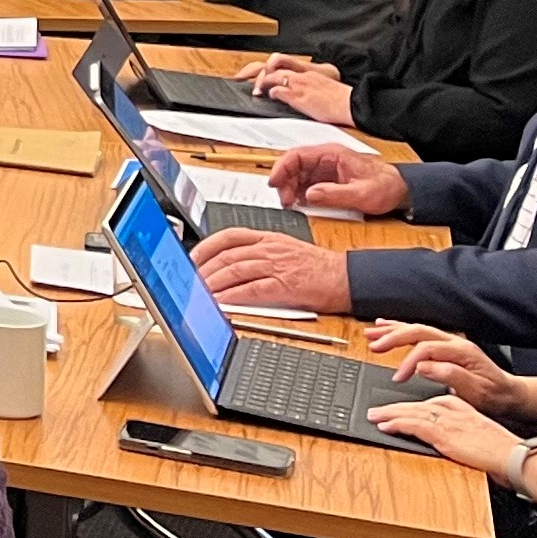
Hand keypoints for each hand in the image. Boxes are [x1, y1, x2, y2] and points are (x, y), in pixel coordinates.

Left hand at [189, 230, 353, 314]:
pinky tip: (221, 301)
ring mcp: (277, 266)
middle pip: (227, 255)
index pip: (229, 236)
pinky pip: (252, 289)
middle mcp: (270, 249)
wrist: (346, 277)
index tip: (192, 257)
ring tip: (200, 291)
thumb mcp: (285, 249)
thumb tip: (229, 263)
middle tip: (191, 279)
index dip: (206, 246)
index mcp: (269, 238)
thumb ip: (259, 252)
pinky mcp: (285, 285)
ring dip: (213, 282)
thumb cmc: (317, 267)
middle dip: (204, 268)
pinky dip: (232, 296)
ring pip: (235, 270)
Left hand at [244, 55, 356, 122]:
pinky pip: (278, 90)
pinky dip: (271, 92)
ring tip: (258, 90)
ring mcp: (300, 85)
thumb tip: (306, 94)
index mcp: (310, 72)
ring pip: (274, 76)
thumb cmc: (341, 99)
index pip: (286, 66)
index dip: (272, 70)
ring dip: (263, 83)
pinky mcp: (299, 96)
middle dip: (263, 75)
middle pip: (276, 68)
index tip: (265, 75)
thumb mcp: (324, 87)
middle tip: (256, 84)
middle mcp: (303, 75)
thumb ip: (312, 86)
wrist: (351, 104)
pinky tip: (270, 96)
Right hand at [262, 141, 405, 214]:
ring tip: (291, 203)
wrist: (401, 190)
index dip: (281, 167)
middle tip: (285, 200)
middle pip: (294, 165)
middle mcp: (326, 159)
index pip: (297, 155)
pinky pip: (306, 183)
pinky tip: (301, 203)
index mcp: (332, 155)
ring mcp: (326, 169)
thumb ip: (334, 194)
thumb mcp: (361, 194)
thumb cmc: (386, 187)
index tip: (274, 182)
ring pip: (298, 174)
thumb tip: (310, 194)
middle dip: (284, 182)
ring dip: (290, 188)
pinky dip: (299, 192)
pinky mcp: (328, 179)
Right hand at [366, 324, 534, 418]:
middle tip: (375, 346)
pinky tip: (386, 327)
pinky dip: (401, 329)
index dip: (409, 361)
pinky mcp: (446, 347)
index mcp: (462, 351)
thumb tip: (424, 366)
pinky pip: (420, 334)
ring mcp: (450, 342)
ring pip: (416, 329)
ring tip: (372, 334)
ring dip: (393, 330)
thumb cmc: (494, 395)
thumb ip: (451, 376)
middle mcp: (455, 342)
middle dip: (393, 337)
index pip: (427, 348)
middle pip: (418, 331)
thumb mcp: (476, 391)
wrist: (509, 394)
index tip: (399, 377)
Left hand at [367, 389, 521, 475]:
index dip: (410, 406)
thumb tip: (446, 438)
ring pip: (410, 412)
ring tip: (374, 416)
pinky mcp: (443, 434)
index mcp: (461, 407)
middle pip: (415, 405)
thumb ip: (460, 431)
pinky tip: (385, 426)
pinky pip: (414, 426)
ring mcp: (446, 421)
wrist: (513, 455)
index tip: (398, 408)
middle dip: (393, 407)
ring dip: (389, 414)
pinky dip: (397, 424)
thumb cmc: (500, 450)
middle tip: (376, 410)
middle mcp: (451, 410)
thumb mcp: (477, 433)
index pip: (429, 402)